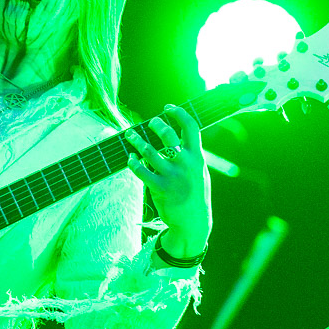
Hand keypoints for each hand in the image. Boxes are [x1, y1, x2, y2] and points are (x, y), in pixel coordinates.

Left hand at [124, 105, 212, 256]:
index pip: (191, 127)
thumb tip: (176, 137)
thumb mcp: (198, 171)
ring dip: (136, 141)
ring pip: (150, 152)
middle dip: (156, 125)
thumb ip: (190, 155)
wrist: (193, 221)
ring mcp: (173, 176)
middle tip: (149, 123)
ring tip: (129, 135)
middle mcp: (186, 164)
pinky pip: (141, 171)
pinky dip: (133, 162)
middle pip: (168, 136)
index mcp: (197, 157)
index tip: (168, 108)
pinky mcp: (160, 188)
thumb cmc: (194, 193)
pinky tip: (129, 158)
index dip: (179, 113)